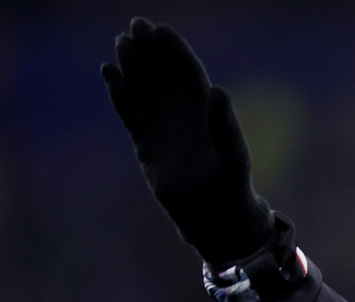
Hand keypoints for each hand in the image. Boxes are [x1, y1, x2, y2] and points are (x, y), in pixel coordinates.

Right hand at [102, 17, 272, 262]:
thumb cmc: (231, 183)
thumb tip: (219, 89)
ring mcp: (163, 124)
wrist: (212, 212)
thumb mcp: (232, 154)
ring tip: (121, 42)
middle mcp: (183, 112)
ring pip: (145, 88)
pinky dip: (120, 93)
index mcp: (206, 110)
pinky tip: (109, 73)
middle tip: (136, 25)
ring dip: (133, 65)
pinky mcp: (145, 139)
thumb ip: (225, 124)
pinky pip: (130, 110)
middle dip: (152, 50)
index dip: (176, 51)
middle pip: (164, 74)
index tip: (162, 30)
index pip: (188, 72)